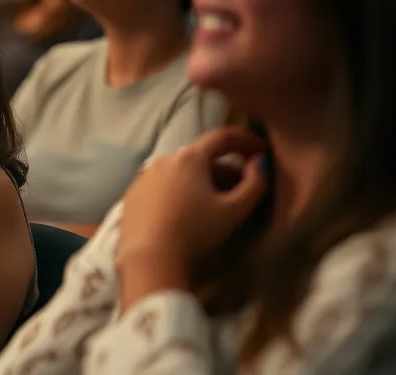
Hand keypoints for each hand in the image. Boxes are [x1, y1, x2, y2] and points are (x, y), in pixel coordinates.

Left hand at [117, 128, 268, 278]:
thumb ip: (255, 184)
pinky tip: (187, 214)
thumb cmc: (195, 231)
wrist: (148, 257)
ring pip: (181, 173)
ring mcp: (143, 177)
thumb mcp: (233, 210)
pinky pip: (162, 187)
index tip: (263, 151)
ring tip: (217, 205)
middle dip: (226, 170)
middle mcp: (163, 159)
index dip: (247, 141)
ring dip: (202, 182)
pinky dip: (180, 193)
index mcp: (189, 157)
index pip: (223, 137)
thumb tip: (260, 162)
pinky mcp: (132, 195)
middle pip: (202, 158)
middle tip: (244, 189)